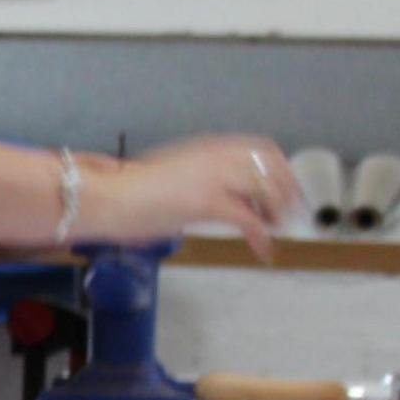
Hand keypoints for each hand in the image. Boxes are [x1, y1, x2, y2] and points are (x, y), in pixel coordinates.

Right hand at [77, 135, 297, 256]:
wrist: (108, 196)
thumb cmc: (129, 191)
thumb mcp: (173, 174)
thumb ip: (200, 178)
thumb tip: (218, 195)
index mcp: (208, 147)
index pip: (261, 148)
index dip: (280, 170)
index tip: (285, 190)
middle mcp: (216, 156)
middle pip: (272, 166)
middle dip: (288, 190)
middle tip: (291, 214)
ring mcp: (213, 177)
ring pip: (267, 189)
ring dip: (278, 211)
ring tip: (276, 230)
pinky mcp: (208, 202)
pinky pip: (250, 221)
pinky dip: (262, 238)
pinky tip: (262, 251)